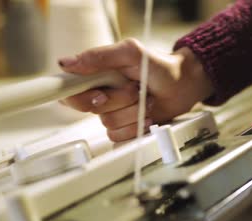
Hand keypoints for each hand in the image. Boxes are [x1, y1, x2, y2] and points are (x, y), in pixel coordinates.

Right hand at [59, 39, 213, 141]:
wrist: (183, 85)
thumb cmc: (159, 66)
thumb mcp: (131, 53)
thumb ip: (100, 56)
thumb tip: (67, 63)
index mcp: (96, 74)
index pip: (69, 90)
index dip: (79, 97)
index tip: (100, 95)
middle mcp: (100, 93)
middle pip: (91, 108)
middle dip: (118, 100)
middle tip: (135, 89)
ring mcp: (112, 111)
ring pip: (108, 123)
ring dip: (133, 112)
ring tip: (146, 99)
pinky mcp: (124, 127)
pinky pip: (119, 136)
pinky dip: (137, 126)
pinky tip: (147, 116)